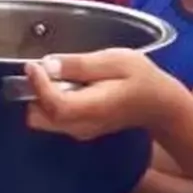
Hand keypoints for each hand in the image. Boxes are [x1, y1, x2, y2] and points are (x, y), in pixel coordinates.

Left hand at [25, 49, 183, 140]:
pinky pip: (52, 118)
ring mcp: (79, 131)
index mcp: (92, 108)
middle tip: (47, 70)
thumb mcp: (117, 60)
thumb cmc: (142, 79)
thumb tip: (49, 64)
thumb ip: (82, 64)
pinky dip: (51, 102)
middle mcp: (81, 126)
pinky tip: (69, 85)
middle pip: (39, 117)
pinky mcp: (78, 129)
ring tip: (61, 75)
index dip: (38, 85)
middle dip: (36, 93)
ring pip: (42, 120)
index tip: (34, 64)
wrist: (159, 105)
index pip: (55, 104)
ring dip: (43, 97)